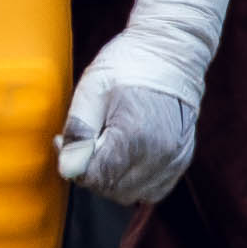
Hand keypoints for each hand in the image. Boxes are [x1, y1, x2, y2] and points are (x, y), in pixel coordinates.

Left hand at [55, 0, 227, 204]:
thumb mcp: (91, 90)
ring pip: (133, 194)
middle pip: (113, 189)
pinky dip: (134, 182)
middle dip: (90, 173)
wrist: (170, 53)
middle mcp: (159, 153)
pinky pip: (154, 189)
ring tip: (103, 148)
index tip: (64, 143)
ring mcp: (175, 159)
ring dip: (111, 180)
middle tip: (81, 144)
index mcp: (134, 135)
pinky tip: (123, 158)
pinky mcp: (182, 159)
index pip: (96, 176)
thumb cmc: (127, 66)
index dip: (73, 166)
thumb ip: (79, 131)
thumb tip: (68, 167)